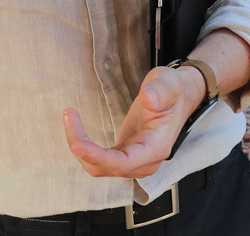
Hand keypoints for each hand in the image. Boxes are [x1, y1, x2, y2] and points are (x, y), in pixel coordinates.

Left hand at [63, 64, 204, 178]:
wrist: (180, 95)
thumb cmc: (174, 90)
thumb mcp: (168, 82)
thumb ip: (159, 91)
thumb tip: (148, 99)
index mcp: (156, 147)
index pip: (123, 163)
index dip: (98, 157)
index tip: (77, 142)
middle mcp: (145, 160)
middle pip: (105, 167)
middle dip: (82, 147)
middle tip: (70, 117)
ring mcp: (135, 160)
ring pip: (99, 166)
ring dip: (80, 146)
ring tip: (70, 117)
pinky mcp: (125, 153)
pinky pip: (99, 159)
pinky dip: (85, 146)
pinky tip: (76, 126)